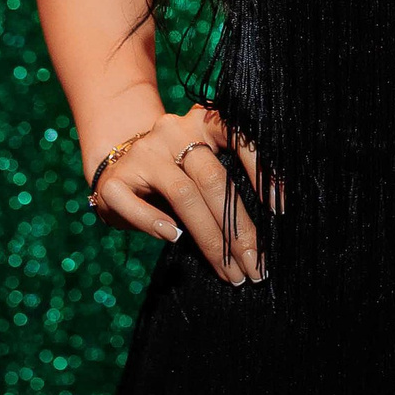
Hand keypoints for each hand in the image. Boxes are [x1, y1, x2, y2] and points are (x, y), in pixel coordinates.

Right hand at [90, 103, 269, 282]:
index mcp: (202, 122)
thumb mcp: (201, 167)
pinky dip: (156, 223)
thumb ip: (224, 186)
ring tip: (230, 271)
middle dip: (238, 229)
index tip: (280, 208)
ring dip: (210, 239)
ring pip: (183, 195)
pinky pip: (136, 205)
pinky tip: (174, 239)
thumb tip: (258, 236)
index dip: (261, 169)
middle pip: (213, 179)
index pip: (237, 136)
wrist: (118, 161)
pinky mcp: (114, 180)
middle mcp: (173, 132)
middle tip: (257, 266)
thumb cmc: (174, 172)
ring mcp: (143, 154)